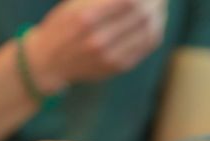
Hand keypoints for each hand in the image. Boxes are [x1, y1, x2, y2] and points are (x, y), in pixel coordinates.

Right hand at [26, 0, 166, 93]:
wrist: (50, 61)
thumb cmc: (63, 24)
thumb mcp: (75, 4)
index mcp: (85, 17)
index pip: (128, 0)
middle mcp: (98, 39)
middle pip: (141, 15)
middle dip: (155, 2)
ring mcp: (109, 56)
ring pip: (148, 31)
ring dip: (159, 15)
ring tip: (160, 6)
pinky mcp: (118, 66)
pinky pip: (145, 47)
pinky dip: (155, 31)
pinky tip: (156, 21)